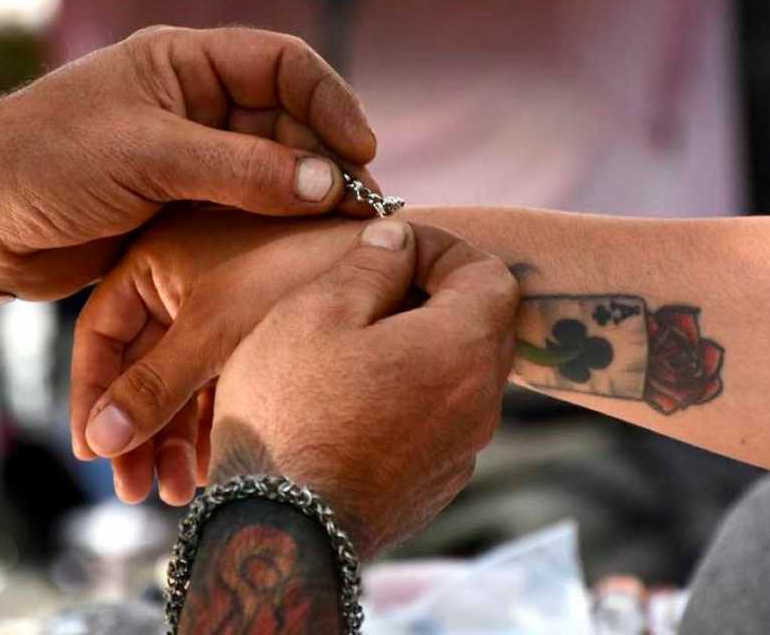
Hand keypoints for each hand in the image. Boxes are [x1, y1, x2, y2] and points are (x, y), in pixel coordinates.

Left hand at [0, 26, 377, 301]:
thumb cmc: (48, 165)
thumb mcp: (149, 157)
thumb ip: (240, 170)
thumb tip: (326, 184)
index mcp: (183, 65)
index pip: (282, 64)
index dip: (330, 102)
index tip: (361, 150)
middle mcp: (193, 105)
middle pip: (286, 122)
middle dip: (323, 160)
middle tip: (357, 209)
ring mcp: (187, 157)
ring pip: (268, 171)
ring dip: (301, 198)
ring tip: (333, 234)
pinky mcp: (178, 205)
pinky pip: (241, 210)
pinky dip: (270, 226)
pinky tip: (293, 251)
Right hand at [71, 207, 363, 500]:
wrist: (394, 271)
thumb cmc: (295, 278)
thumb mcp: (212, 330)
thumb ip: (152, 387)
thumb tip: (96, 444)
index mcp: (157, 255)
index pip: (102, 331)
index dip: (90, 393)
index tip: (92, 452)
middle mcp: (185, 275)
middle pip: (142, 362)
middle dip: (137, 427)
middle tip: (135, 490)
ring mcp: (224, 304)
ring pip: (184, 377)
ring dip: (175, 434)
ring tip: (178, 490)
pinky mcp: (258, 329)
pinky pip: (222, 379)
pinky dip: (215, 419)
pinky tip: (216, 465)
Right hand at [210, 220, 518, 557]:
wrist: (278, 531)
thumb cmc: (290, 412)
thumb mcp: (315, 312)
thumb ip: (369, 265)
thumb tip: (399, 240)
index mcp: (461, 350)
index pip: (491, 275)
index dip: (445, 250)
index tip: (394, 249)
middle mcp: (480, 404)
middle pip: (482, 326)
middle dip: (434, 297)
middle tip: (369, 291)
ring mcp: (461, 452)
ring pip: (458, 376)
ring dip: (419, 349)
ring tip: (351, 347)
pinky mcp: (436, 486)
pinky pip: (438, 421)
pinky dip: (410, 396)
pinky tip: (351, 402)